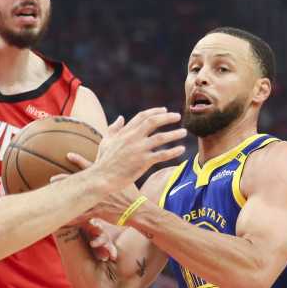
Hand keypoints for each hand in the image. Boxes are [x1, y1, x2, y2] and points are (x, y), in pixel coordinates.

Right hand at [69, 107, 184, 204]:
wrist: (102, 177)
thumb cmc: (103, 160)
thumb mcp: (106, 141)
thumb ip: (113, 128)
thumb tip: (120, 118)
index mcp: (125, 132)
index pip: (142, 116)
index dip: (154, 111)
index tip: (164, 110)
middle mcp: (132, 138)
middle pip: (153, 122)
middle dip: (167, 117)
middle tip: (178, 116)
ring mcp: (138, 149)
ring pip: (161, 138)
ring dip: (174, 134)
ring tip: (184, 132)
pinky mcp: (143, 162)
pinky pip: (162, 155)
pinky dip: (173, 152)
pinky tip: (181, 149)